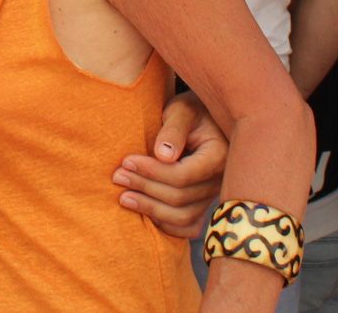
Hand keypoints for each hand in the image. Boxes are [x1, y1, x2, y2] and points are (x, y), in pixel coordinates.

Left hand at [113, 90, 226, 237]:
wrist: (202, 119)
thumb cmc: (191, 110)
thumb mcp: (182, 110)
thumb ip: (173, 129)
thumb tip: (162, 154)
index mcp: (219, 156)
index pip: (183, 175)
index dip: (151, 172)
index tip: (126, 161)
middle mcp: (220, 181)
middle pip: (180, 198)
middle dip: (145, 188)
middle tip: (117, 177)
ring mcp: (212, 196)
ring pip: (183, 216)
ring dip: (150, 209)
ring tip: (123, 198)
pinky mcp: (203, 204)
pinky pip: (188, 226)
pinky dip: (166, 226)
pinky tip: (144, 215)